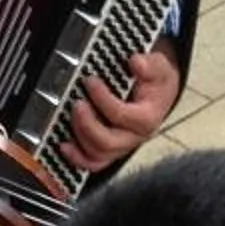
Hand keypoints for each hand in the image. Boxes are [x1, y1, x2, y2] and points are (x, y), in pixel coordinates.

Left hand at [58, 49, 180, 172]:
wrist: (159, 92)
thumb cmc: (156, 81)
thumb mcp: (159, 67)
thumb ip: (149, 64)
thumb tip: (136, 63)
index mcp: (148, 118)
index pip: (122, 116)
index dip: (102, 99)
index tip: (91, 81)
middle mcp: (135, 137)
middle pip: (107, 142)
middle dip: (87, 123)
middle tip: (78, 103)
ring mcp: (122, 145)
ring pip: (98, 154)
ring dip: (80, 136)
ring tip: (73, 114)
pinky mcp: (111, 149)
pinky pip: (93, 162)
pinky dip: (77, 158)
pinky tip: (65, 145)